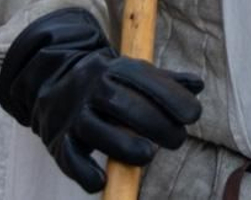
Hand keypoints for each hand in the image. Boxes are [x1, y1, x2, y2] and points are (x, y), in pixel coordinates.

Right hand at [0, 8, 202, 192]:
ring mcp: (74, 114)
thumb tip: (197, 86)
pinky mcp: (59, 140)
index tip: (193, 116)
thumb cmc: (109, 82)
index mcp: (115, 69)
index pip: (145, 80)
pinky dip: (85, 172)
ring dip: (125, 146)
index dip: (172, 97)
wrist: (53, 80)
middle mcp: (92, 88)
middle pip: (123, 105)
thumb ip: (166, 82)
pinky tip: (102, 180)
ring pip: (96, 130)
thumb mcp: (135, 74)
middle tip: (177, 140)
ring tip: (149, 155)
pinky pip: (70, 158)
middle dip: (156, 124)